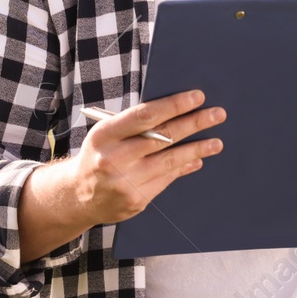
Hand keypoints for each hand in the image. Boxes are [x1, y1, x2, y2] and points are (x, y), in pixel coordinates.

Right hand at [66, 90, 225, 224]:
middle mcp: (114, 159)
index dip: (174, 105)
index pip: (146, 115)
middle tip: (218, 114)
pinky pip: (166, 180)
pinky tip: (197, 159)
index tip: (197, 97)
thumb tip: (176, 112)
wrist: (78, 196)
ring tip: (216, 142)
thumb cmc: (99, 155)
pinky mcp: (136, 200)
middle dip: (194, 123)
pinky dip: (183, 167)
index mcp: (104, 134)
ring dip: (197, 149)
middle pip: (163, 137)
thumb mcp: (107, 134)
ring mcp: (125, 182)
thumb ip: (135, 124)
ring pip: (170, 161)